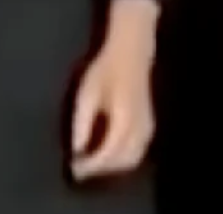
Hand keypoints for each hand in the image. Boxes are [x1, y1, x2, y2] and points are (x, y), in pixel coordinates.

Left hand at [71, 0, 157, 180]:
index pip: (107, 154)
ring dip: (111, 166)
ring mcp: (148, 128)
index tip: (73, 169)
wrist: (132, 51)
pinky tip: (106, 154)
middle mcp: (140, 129)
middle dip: (100, 170)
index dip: (90, 166)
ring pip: (131, 160)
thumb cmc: (105, 68)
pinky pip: (137, 152)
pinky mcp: (150, 126)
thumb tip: (76, 150)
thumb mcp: (87, 92)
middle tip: (79, 170)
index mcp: (124, 120)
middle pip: (121, 162)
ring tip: (90, 164)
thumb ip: (82, 123)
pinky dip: (121, 159)